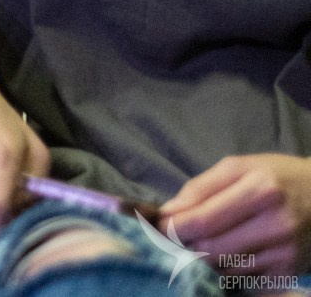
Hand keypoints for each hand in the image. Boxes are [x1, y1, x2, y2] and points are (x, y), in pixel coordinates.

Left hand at [161, 154, 310, 275]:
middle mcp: (277, 225)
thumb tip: (167, 212)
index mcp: (261, 191)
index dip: (172, 227)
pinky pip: (241, 278)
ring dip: (203, 258)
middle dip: (183, 245)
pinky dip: (225, 268)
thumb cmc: (277, 177)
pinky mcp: (288, 273)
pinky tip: (228, 251)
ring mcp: (285, 253)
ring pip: (223, 268)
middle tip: (174, 235)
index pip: (202, 221)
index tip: (156, 225)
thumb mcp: (239, 167)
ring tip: (202, 240)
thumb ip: (200, 188)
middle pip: (210, 250)